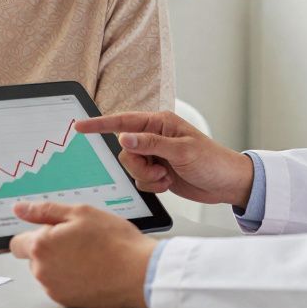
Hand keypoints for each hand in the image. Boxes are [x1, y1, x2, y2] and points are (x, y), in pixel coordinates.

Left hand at [9, 202, 154, 307]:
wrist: (139, 273)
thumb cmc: (115, 242)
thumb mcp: (81, 213)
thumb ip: (45, 210)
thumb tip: (20, 209)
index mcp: (42, 246)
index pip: (16, 242)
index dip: (32, 233)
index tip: (47, 231)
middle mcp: (43, 271)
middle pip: (35, 257)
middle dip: (50, 247)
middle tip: (78, 238)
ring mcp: (55, 289)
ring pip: (49, 271)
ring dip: (61, 263)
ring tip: (89, 254)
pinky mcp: (68, 301)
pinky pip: (61, 285)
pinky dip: (72, 278)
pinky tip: (92, 268)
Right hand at [76, 111, 253, 208]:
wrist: (227, 184)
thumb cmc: (212, 161)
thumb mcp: (182, 151)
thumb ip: (151, 144)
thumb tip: (124, 138)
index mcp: (160, 123)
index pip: (124, 122)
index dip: (100, 124)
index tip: (80, 126)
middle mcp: (154, 137)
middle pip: (125, 151)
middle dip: (139, 166)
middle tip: (159, 170)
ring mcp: (155, 156)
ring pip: (130, 168)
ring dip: (147, 177)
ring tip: (168, 177)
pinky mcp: (157, 172)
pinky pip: (140, 181)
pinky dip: (153, 185)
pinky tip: (169, 182)